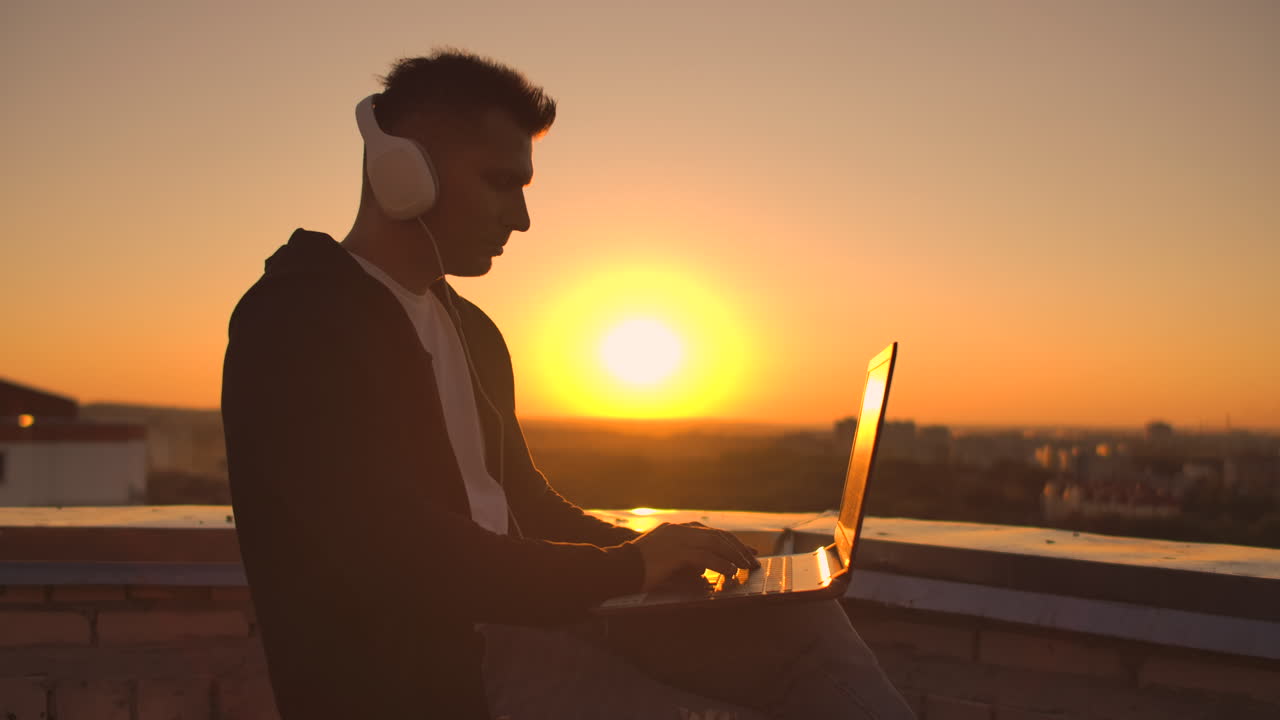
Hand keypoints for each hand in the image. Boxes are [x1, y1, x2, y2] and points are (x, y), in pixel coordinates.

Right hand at [628, 522, 759, 590]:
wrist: (617, 568)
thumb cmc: (638, 568)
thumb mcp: (665, 560)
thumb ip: (684, 560)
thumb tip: (704, 571)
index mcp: (678, 529)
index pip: (712, 532)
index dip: (732, 542)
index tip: (748, 551)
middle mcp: (680, 530)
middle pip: (718, 536)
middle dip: (739, 548)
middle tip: (754, 560)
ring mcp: (679, 538)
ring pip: (716, 543)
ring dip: (735, 555)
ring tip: (747, 567)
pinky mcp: (676, 552)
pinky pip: (706, 557)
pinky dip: (721, 564)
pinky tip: (731, 572)